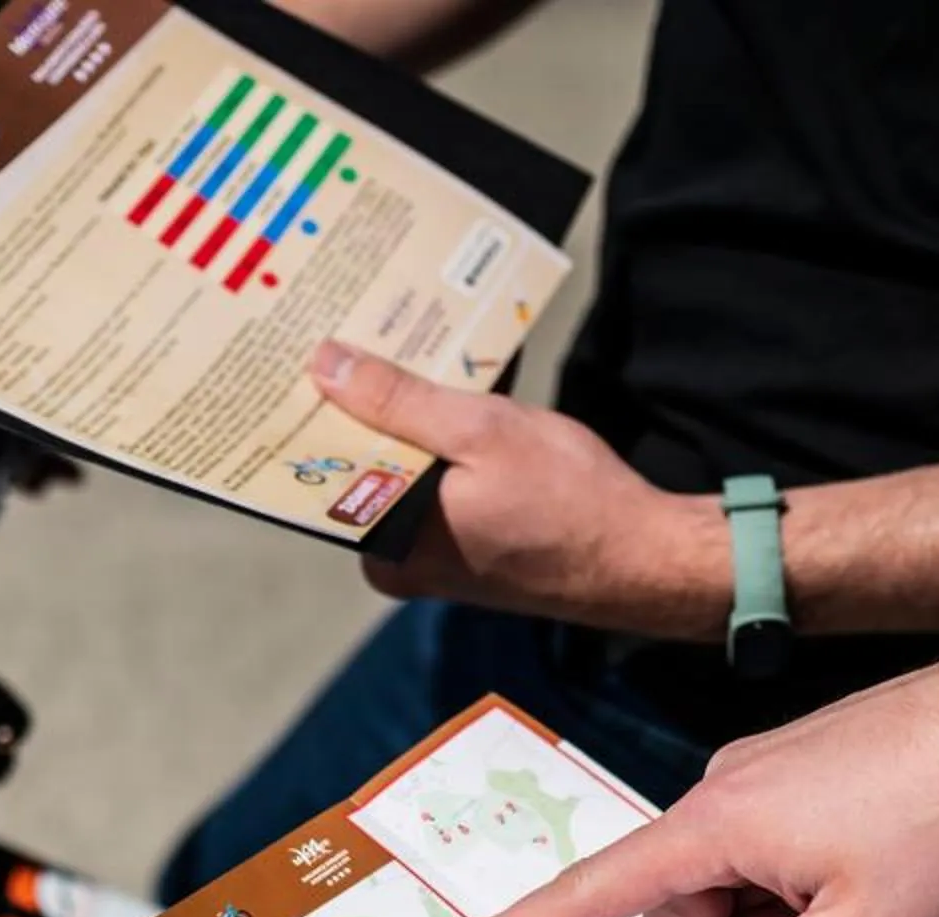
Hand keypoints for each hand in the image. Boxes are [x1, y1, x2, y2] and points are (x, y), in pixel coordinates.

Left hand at [311, 341, 724, 638]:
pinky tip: (441, 394)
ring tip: (390, 350)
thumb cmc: (568, 499)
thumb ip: (397, 400)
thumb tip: (325, 365)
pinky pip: (429, 484)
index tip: (298, 354)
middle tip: (345, 333)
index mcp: (387, 547)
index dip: (312, 409)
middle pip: (357, 468)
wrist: (641, 557)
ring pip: (395, 472)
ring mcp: (430, 559)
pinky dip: (433, 442)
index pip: (322, 471)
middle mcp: (398, 562)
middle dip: (355, 404)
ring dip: (400, 417)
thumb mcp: (479, 430)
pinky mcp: (461, 547)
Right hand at [448, 649, 938, 916]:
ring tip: (876, 897)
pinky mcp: (803, 766)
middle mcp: (723, 787)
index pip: (600, 890)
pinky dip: (813, 883)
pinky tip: (883, 868)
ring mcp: (763, 771)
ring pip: (739, 884)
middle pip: (688, 909)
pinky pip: (776, 851)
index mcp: (719, 825)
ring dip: (791, 915)